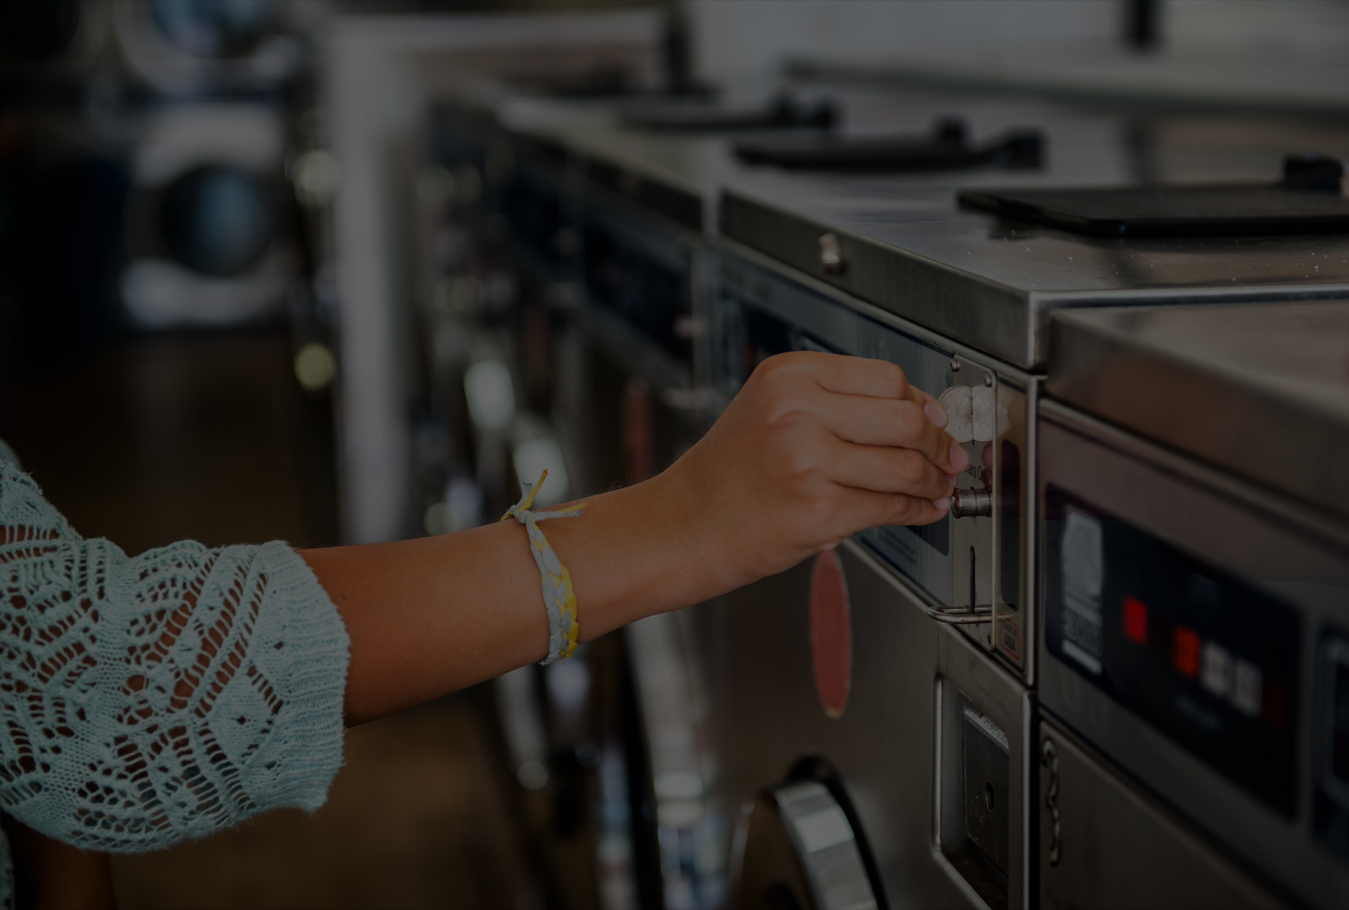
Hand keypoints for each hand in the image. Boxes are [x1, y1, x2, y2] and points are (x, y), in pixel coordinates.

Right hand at [660, 351, 966, 591]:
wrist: (686, 523)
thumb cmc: (731, 473)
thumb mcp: (772, 408)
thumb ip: (838, 402)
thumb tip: (920, 413)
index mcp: (790, 375)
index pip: (886, 377)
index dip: (921, 402)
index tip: (934, 420)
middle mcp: (798, 411)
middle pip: (905, 416)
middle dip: (938, 442)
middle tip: (947, 457)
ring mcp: (808, 461)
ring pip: (905, 465)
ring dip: (934, 480)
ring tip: (937, 486)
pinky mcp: (818, 510)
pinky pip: (890, 506)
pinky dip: (917, 510)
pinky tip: (921, 509)